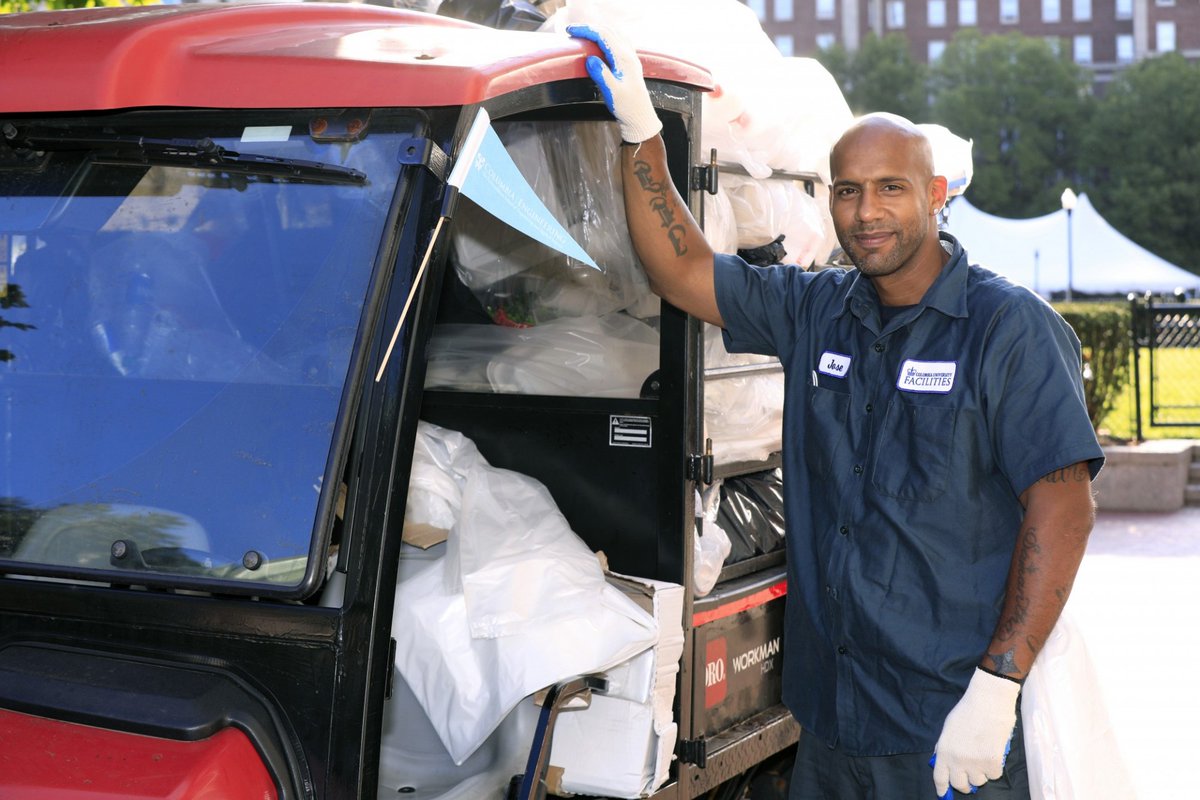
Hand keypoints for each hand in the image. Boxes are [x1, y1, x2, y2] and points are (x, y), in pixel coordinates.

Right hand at [566, 24, 662, 143]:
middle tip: (573, 30)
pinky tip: (600, 42)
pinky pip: (618, 42)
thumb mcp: (612, 92)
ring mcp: (631, 59)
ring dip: (598, 31)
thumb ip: (601, 74)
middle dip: (590, 28)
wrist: (640, 119)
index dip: (586, 30)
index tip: (571, 30)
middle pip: (609, 31)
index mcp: (624, 59)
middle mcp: (629, 55)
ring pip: (614, 34)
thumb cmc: (628, 108)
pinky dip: (606, 37)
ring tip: (583, 34)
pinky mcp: (629, 64)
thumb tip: (590, 59)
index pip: (604, 36)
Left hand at [932, 668, 1019, 795]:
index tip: (943, 794)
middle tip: (970, 776)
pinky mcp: (992, 763)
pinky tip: (993, 752)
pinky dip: (995, 767)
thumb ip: (945, 746)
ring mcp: (975, 763)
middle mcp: (957, 760)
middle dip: (965, 784)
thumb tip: (941, 761)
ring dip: (981, 773)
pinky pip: (994, 775)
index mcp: (944, 751)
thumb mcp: (948, 728)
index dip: (942, 788)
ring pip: (979, 781)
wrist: (988, 701)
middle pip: (960, 785)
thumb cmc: (967, 711)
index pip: (940, 777)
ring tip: (983, 755)